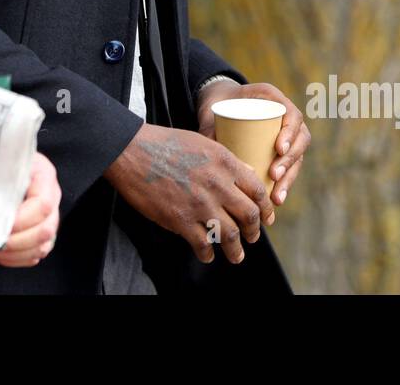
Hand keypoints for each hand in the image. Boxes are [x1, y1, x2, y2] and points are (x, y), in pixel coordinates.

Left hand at [0, 152, 60, 266]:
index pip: (43, 204)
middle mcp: (52, 196)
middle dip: (16, 241)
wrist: (2, 162)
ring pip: (42, 246)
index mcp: (44, 175)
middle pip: (45, 229)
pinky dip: (15, 259)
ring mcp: (49, 217)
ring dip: (14, 253)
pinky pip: (35, 254)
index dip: (21, 220)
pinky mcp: (42, 233)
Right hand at [104, 123, 272, 263]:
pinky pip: (202, 244)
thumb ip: (227, 159)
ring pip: (230, 235)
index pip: (257, 190)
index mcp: (224, 162)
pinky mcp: (180, 220)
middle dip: (255, 231)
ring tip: (237, 256)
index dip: (266, 208)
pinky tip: (207, 255)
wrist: (132, 151)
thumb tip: (249, 172)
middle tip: (253, 237)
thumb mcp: (202, 142)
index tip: (267, 217)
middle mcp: (217, 184)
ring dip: (236, 250)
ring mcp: (199, 204)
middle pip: (249, 215)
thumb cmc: (164, 142)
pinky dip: (208, 254)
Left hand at [196, 79, 310, 206]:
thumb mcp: (213, 111)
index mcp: (272, 98)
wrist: (219, 102)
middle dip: (290, 160)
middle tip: (274, 175)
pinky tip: (277, 199)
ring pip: (297, 156)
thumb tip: (207, 158)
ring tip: (276, 197)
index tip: (278, 148)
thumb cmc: (217, 103)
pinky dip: (285, 183)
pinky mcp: (281, 150)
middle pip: (300, 139)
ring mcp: (286, 133)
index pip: (292, 115)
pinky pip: (289, 166)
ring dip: (289, 178)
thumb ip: (208, 130)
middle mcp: (285, 115)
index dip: (290, 132)